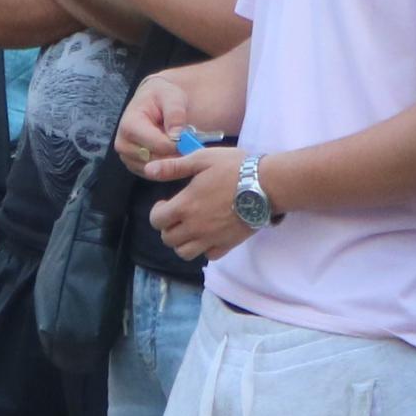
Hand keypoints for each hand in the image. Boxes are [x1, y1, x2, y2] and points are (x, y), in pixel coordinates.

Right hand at [118, 72, 196, 172]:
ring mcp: (128, 158)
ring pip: (157, 170)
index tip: (193, 141)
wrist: (154, 102)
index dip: (178, 145)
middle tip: (193, 146)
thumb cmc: (162, 97)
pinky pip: (156, 174)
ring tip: (185, 148)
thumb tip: (177, 135)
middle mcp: (124, 144)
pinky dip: (169, 167)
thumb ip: (175, 114)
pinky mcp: (136, 166)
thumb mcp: (171, 97)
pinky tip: (177, 154)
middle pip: (156, 160)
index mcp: (129, 125)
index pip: (157, 145)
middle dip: (176, 155)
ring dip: (173, 162)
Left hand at [143, 143, 251, 262]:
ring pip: (184, 252)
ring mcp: (211, 238)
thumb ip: (173, 167)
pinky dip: (205, 249)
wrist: (267, 185)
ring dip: (182, 242)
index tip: (165, 203)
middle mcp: (194, 227)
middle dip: (168, 228)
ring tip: (190, 228)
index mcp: (185, 205)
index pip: (156, 220)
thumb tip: (148, 170)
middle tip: (178, 216)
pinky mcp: (228, 244)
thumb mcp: (201, 159)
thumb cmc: (234, 168)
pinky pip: (209, 256)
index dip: (157, 212)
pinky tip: (209, 236)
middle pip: (168, 239)